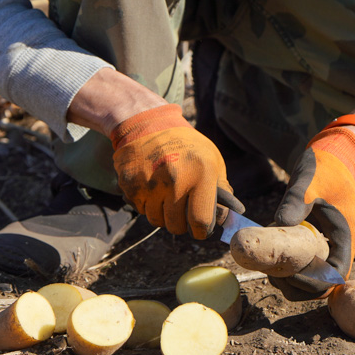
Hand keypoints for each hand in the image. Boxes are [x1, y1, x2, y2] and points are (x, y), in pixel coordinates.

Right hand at [111, 104, 243, 238]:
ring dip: (163, 215)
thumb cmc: (187, 145)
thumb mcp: (212, 159)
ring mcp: (150, 183)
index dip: (202, 230)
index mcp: (201, 174)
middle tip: (183, 212)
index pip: (200, 219)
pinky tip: (152, 187)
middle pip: (176, 225)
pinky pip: (141, 210)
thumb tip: (224, 218)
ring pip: (156, 220)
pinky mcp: (130, 184)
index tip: (201, 230)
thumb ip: (220, 189)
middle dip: (181, 224)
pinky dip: (147, 204)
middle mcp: (175, 180)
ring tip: (167, 196)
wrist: (148, 124)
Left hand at [271, 126, 354, 300]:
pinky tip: (274, 254)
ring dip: (293, 278)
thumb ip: (295, 202)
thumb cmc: (323, 165)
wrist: (333, 153)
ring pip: (317, 276)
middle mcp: (343, 243)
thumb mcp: (307, 181)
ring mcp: (334, 242)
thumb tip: (278, 224)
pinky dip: (293, 265)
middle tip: (272, 274)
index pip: (337, 274)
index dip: (314, 282)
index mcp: (347, 234)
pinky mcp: (323, 239)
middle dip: (299, 285)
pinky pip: (310, 262)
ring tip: (269, 267)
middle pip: (326, 282)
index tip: (288, 275)